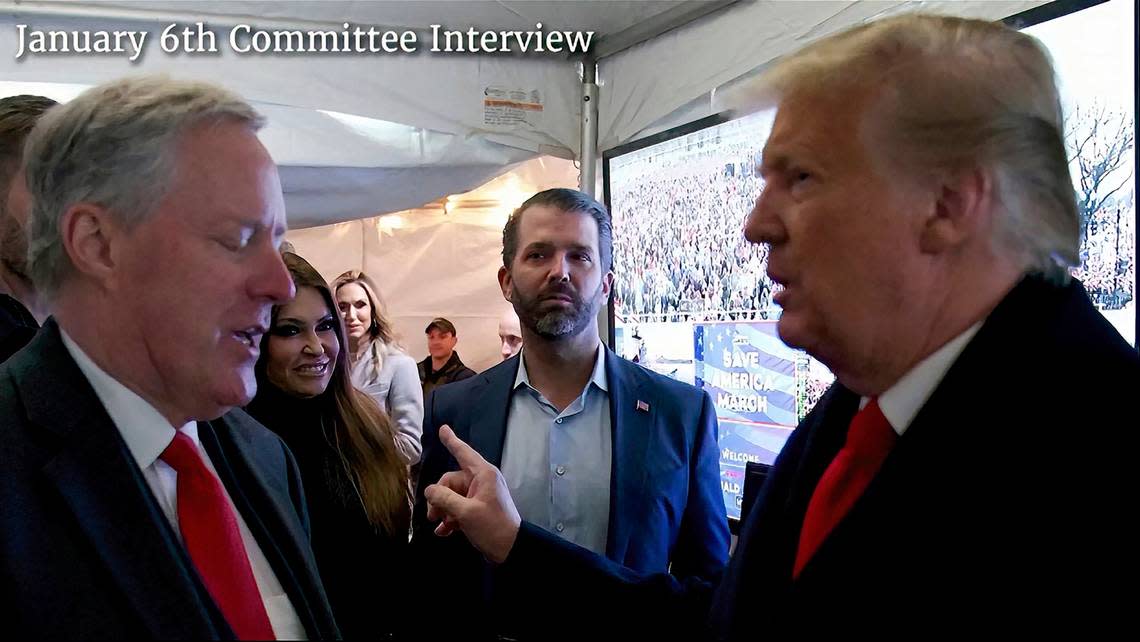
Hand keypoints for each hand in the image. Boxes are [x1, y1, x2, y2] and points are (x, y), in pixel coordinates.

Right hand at [424, 425, 521, 563]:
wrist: (511, 549)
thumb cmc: (492, 526)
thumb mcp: (465, 512)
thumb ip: (444, 498)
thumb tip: (429, 490)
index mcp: (483, 474)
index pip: (463, 452)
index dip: (451, 440)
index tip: (442, 428)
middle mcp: (482, 481)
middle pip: (451, 481)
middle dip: (439, 497)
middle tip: (433, 515)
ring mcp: (480, 496)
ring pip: (452, 496)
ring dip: (443, 510)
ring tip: (439, 525)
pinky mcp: (478, 510)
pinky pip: (458, 508)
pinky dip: (450, 519)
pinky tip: (444, 532)